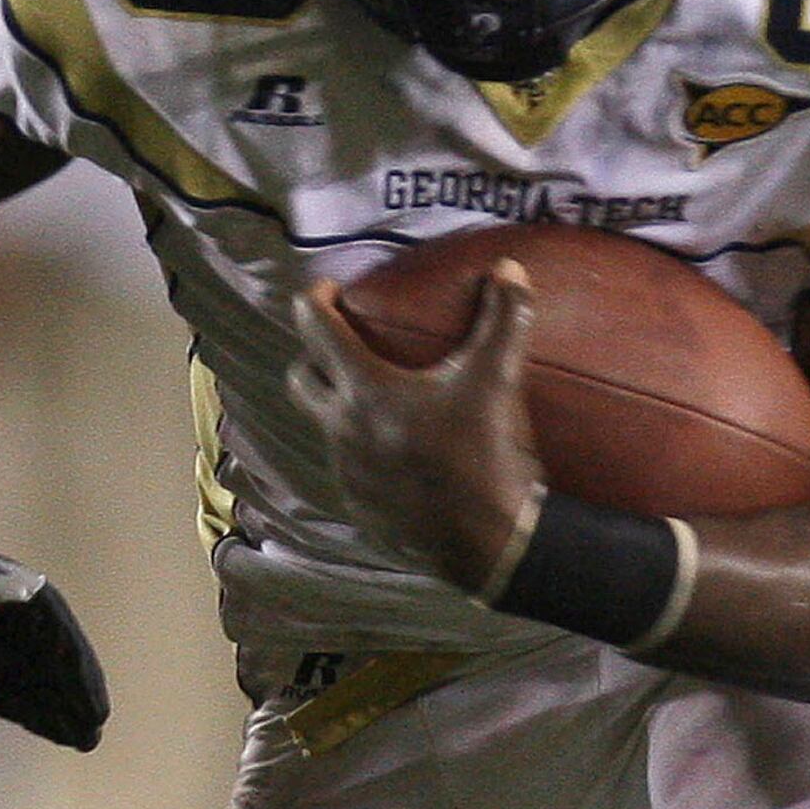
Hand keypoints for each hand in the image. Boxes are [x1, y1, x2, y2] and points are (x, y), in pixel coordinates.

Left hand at [0, 531, 108, 748]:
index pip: (36, 607)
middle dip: (71, 680)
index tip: (83, 678)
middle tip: (97, 717)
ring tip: (89, 735)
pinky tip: (62, 732)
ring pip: (28, 675)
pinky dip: (34, 713)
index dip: (64, 643)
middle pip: (40, 645)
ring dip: (60, 702)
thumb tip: (29, 590)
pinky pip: (4, 695)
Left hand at [287, 262, 549, 595]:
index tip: (328, 291)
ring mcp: (346, 470)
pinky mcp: (359, 504)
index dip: (314, 299)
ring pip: (323, 425)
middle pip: (300, 379)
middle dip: (311, 355)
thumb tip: (509, 267)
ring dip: (338, 406)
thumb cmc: (486, 453)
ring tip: (374, 397)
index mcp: (365, 390)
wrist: (487, 540)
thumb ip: (504, 317)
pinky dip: (362, 449)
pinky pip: (348, 466)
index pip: (317, 329)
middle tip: (340, 345)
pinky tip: (394, 449)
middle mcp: (342, 428)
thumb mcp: (497, 379)